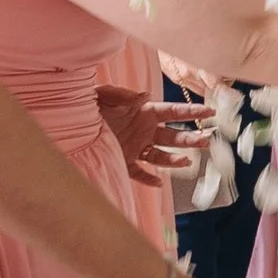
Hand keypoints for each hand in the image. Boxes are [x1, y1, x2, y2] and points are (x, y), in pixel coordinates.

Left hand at [95, 86, 214, 184]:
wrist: (66, 125)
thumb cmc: (86, 104)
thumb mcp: (104, 95)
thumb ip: (123, 95)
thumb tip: (144, 96)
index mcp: (144, 112)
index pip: (173, 112)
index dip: (192, 111)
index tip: (211, 111)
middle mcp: (143, 130)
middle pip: (173, 136)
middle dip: (191, 139)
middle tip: (205, 141)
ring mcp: (135, 147)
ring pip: (161, 156)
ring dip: (175, 159)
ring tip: (186, 161)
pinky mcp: (123, 161)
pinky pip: (139, 173)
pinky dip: (148, 179)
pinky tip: (158, 183)